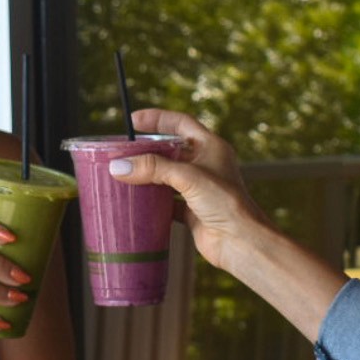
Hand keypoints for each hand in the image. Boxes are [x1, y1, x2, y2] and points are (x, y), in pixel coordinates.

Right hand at [111, 109, 273, 275]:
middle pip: (170, 150)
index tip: (133, 120)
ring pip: (166, 176)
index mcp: (211, 147)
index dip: (158, 118)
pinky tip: (135, 201)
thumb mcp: (188, 177)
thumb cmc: (225, 202)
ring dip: (147, 175)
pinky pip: (166, 201)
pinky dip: (151, 200)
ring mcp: (199, 189)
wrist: (240, 241)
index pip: (181, 123)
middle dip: (146, 150)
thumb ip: (153, 168)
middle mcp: (205, 165)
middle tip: (122, 151)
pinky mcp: (192, 211)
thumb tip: (119, 166)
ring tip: (123, 174)